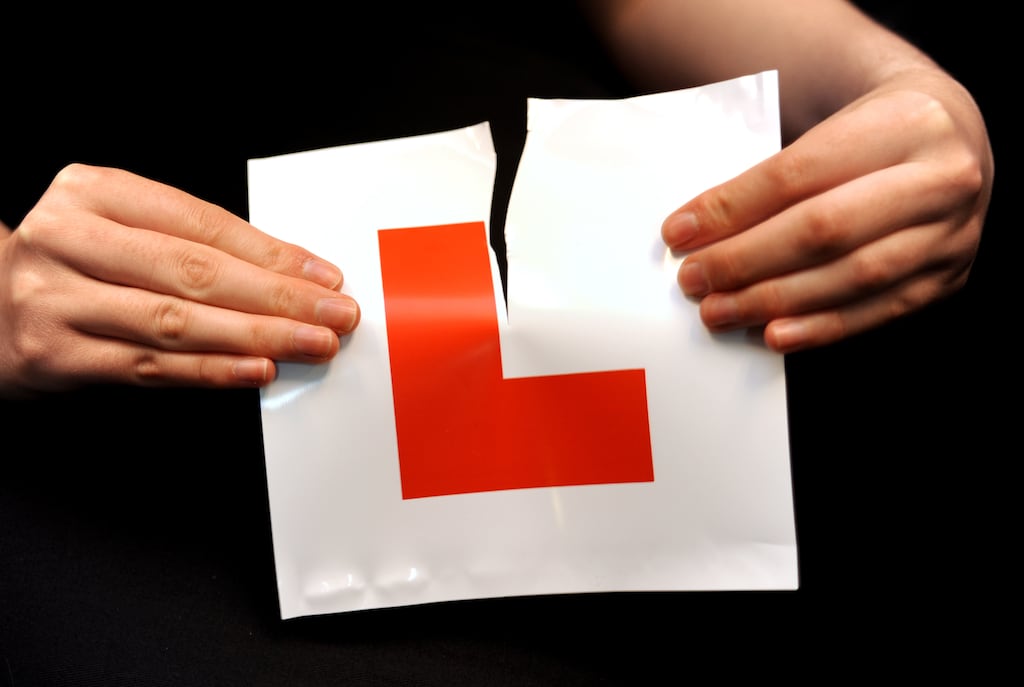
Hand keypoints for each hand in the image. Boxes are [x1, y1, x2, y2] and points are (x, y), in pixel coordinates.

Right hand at [0, 164, 359, 395]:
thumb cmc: (74, 260)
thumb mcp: (122, 226)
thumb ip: (191, 241)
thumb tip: (289, 272)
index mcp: (92, 192)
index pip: (201, 223)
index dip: (272, 254)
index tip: (323, 277)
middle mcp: (67, 240)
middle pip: (193, 272)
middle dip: (277, 299)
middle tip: (332, 316)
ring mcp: (54, 300)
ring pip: (174, 322)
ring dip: (255, 338)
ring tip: (309, 345)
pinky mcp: (54, 356)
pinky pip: (149, 367)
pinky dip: (210, 371)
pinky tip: (256, 370)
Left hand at [661, 70, 992, 352]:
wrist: (950, 138)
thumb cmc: (868, 134)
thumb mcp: (831, 126)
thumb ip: (775, 176)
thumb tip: (697, 231)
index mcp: (907, 120)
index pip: (799, 172)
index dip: (733, 207)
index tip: (678, 232)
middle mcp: (943, 177)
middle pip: (825, 228)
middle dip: (746, 260)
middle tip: (693, 279)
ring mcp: (953, 233)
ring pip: (851, 276)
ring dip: (773, 300)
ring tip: (718, 311)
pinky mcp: (947, 279)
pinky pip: (876, 312)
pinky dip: (818, 327)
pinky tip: (772, 334)